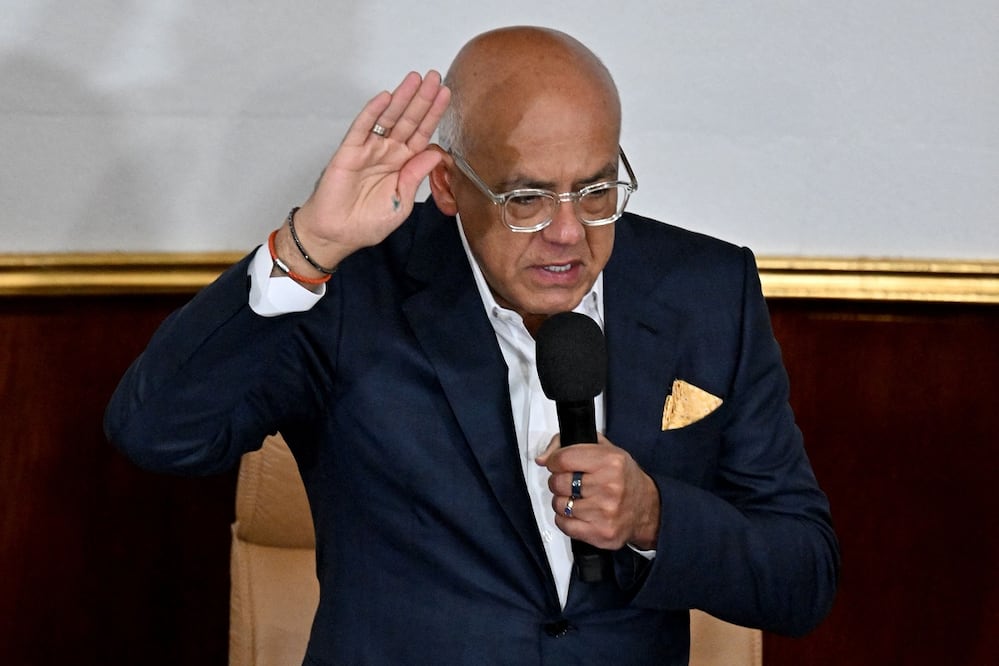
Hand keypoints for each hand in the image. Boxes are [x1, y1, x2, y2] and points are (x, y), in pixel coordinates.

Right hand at [277, 71, 450, 272]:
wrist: (337, 235)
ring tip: (415, 79)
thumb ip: (416, 176)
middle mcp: (387, 153)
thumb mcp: (402, 202)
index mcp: (402, 165)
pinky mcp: (349, 152)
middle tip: (435, 77)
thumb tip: (436, 153)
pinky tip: (386, 97)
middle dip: (422, 99)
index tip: (445, 96)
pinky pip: (363, 127)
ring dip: (402, 98)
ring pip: (388, 119)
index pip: (422, 135)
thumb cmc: (366, 223)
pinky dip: (373, 112)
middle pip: (408, 121)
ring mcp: (369, 150)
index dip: (433, 115)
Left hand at [536, 433, 660, 550]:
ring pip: (559, 504)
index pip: (563, 458)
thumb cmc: (624, 478)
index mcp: (610, 461)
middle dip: (559, 482)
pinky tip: (579, 514)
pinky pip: (564, 524)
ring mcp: (605, 512)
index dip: (554, 461)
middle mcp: (609, 486)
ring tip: (578, 499)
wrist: (648, 509)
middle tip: (570, 483)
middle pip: (558, 482)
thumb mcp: (605, 451)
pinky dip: (566, 519)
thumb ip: (570, 445)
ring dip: (563, 501)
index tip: (557, 464)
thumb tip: (542, 458)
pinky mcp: (600, 533)